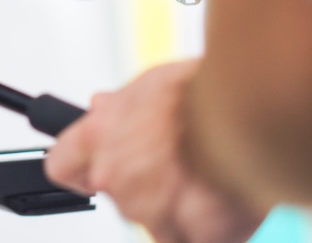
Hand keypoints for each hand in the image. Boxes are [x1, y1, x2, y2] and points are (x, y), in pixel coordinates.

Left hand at [45, 61, 267, 242]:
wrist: (250, 115)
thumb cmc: (201, 93)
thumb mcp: (149, 83)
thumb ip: (120, 106)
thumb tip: (102, 107)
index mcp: (99, 137)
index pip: (61, 165)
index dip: (78, 166)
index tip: (91, 164)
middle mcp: (116, 178)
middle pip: (117, 191)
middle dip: (141, 178)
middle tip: (174, 156)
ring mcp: (149, 212)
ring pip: (154, 216)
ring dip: (175, 201)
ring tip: (208, 170)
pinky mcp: (188, 235)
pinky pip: (190, 236)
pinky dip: (205, 225)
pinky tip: (222, 198)